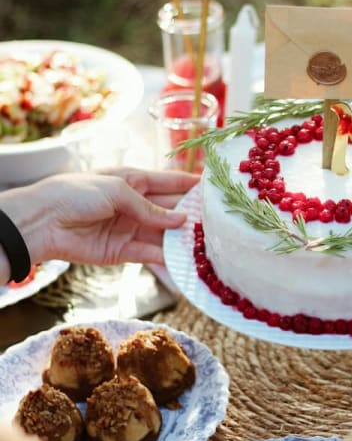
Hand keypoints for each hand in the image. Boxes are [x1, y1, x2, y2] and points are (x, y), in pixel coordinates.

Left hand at [0, 168, 198, 277]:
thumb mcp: (118, 190)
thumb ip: (150, 208)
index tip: (215, 188)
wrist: (43, 221)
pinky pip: (150, 254)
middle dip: (192, 214)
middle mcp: (135, 204)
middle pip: (170, 209)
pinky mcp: (122, 252)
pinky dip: (167, 258)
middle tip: (218, 222)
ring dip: (183, 239)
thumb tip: (180, 221)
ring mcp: (130, 228)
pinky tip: (185, 260)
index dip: (191, 184)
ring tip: (207, 243)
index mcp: (134, 180)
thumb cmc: (77, 193)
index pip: (169, 181)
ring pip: (164, 234)